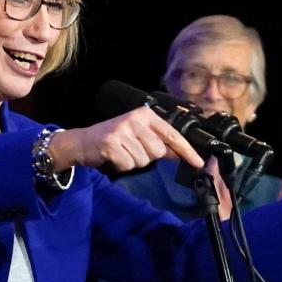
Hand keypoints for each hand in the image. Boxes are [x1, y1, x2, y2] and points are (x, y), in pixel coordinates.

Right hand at [48, 107, 203, 172]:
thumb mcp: (138, 136)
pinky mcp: (111, 143)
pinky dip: (122, 166)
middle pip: (158, 151)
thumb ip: (160, 143)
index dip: (186, 150)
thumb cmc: (113, 139)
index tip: (198, 163)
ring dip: (133, 161)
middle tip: (131, 149)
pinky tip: (114, 157)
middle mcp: (135, 119)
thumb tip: (182, 153)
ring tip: (121, 152)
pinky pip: (129, 164)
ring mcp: (122, 130)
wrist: (82, 142)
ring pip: (143, 160)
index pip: (172, 134)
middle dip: (147, 156)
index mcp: (145, 115)